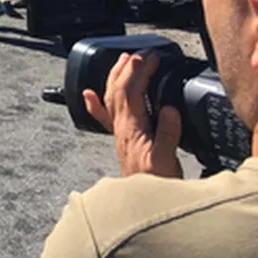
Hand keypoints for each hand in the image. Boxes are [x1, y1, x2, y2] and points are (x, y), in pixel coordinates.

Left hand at [84, 51, 183, 178]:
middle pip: (117, 88)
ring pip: (111, 96)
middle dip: (128, 67)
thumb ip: (167, 134)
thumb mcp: (167, 160)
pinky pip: (104, 115)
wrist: (142, 203)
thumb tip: (168, 108)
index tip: (152, 58)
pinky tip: (89, 94)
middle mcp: (121, 126)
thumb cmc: (155, 183)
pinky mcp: (123, 138)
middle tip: (141, 53)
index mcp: (132, 128)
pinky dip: (95, 102)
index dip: (140, 71)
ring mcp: (120, 131)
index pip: (131, 90)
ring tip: (123, 60)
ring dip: (116, 75)